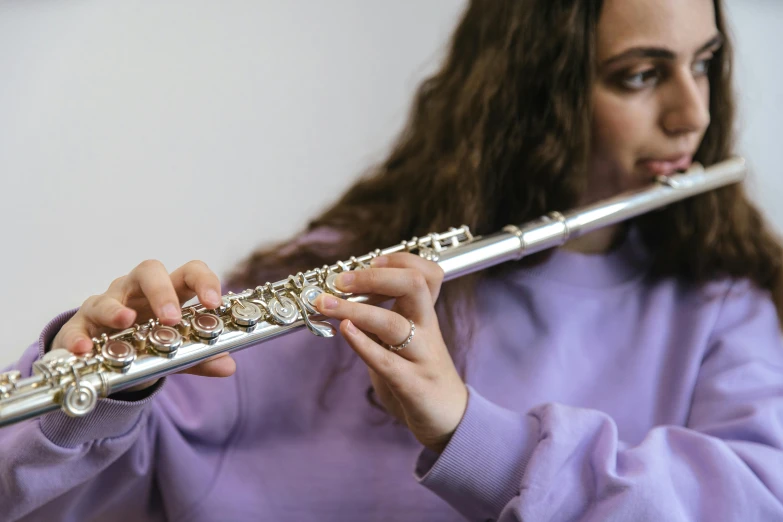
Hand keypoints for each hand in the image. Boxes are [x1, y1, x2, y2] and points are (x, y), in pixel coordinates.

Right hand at [52, 260, 235, 391]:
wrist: (110, 360)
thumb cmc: (147, 343)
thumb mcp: (176, 352)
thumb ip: (200, 358)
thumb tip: (228, 365)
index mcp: (168, 292)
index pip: (189, 273)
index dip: (203, 282)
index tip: (213, 302)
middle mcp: (136, 291)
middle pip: (149, 272)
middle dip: (161, 292)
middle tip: (172, 317)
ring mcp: (106, 304)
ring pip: (109, 296)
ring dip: (117, 308)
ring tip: (126, 321)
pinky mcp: (80, 325)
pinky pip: (77, 327)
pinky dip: (79, 337)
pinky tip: (85, 349)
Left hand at [314, 253, 467, 452]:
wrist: (449, 421)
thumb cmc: (418, 375)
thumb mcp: (402, 340)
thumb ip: (380, 319)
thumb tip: (344, 294)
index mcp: (426, 315)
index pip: (428, 272)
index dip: (400, 259)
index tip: (371, 260)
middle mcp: (427, 330)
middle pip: (414, 285)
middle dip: (374, 277)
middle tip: (341, 280)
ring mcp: (422, 356)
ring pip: (393, 323)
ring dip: (355, 310)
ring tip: (325, 304)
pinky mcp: (413, 385)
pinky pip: (386, 361)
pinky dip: (362, 343)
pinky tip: (344, 331)